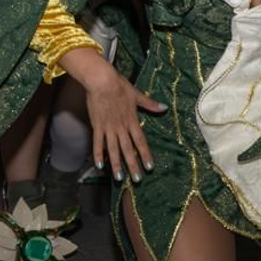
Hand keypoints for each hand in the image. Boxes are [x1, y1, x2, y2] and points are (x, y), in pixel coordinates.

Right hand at [82, 68, 164, 182]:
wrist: (102, 81)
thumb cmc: (120, 86)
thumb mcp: (137, 95)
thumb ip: (150, 104)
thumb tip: (164, 108)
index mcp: (132, 120)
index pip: (141, 141)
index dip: (145, 155)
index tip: (149, 167)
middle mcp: (121, 127)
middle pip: (128, 149)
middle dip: (132, 165)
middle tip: (136, 179)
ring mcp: (108, 128)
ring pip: (113, 149)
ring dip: (116, 164)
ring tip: (119, 177)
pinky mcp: (97, 126)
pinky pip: (97, 143)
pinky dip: (98, 154)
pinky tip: (99, 166)